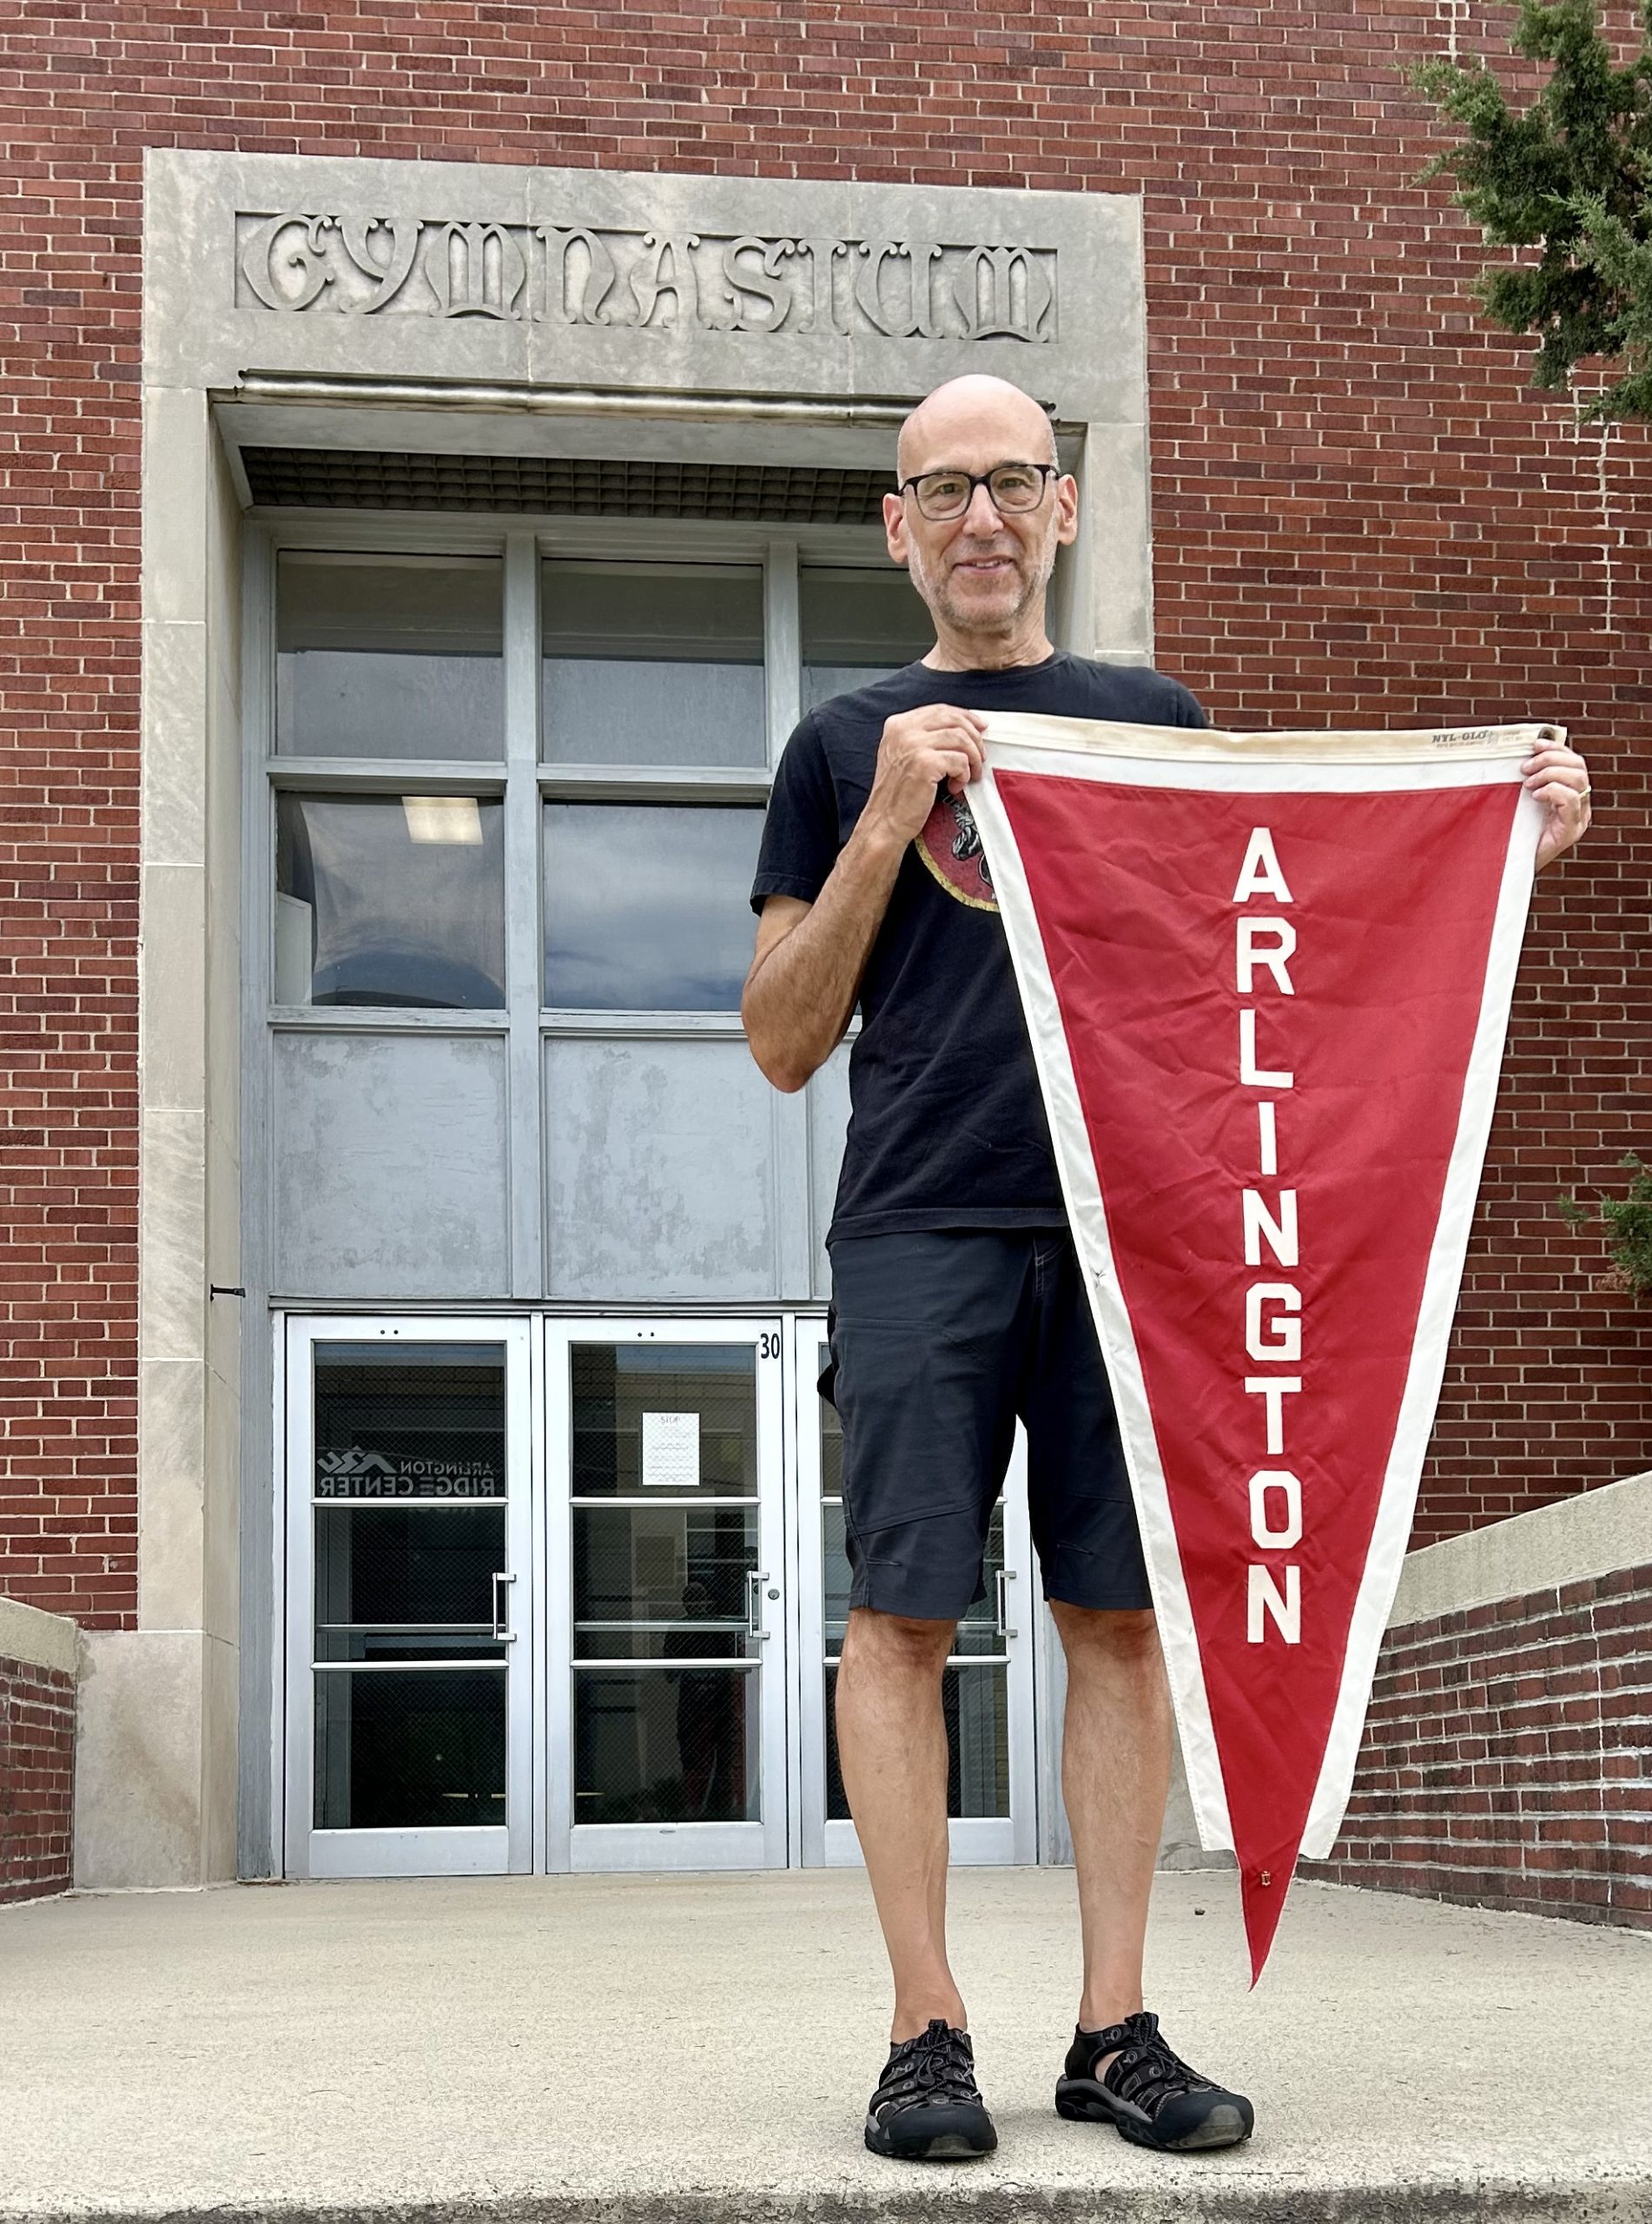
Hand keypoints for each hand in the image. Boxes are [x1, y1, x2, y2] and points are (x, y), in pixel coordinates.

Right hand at [860, 703, 988, 847]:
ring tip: (970, 775)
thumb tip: (962, 730)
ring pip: (961, 739)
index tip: (979, 728)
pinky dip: (964, 774)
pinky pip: (960, 761)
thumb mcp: (903, 755)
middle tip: (980, 756)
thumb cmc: (897, 795)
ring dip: (973, 758)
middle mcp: (903, 730)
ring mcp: (913, 745)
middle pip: (953, 720)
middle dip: (974, 737)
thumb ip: (925, 738)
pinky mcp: (925, 763)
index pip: (939, 710)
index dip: (964, 717)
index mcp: (898, 725)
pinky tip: (956, 785)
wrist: (885, 821)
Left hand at [1523, 737, 1591, 870]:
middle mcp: (1579, 804)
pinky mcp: (1571, 830)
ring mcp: (1578, 818)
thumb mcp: (1520, 801)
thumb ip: (1527, 781)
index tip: (1535, 744)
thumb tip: (1519, 756)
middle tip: (1526, 768)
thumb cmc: (1513, 833)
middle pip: (1579, 767)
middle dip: (1551, 759)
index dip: (1557, 748)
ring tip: (1528, 784)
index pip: (1574, 761)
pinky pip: (1573, 800)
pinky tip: (1535, 796)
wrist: (1510, 866)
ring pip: (1578, 780)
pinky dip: (1553, 791)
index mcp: (1570, 793)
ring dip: (1550, 774)